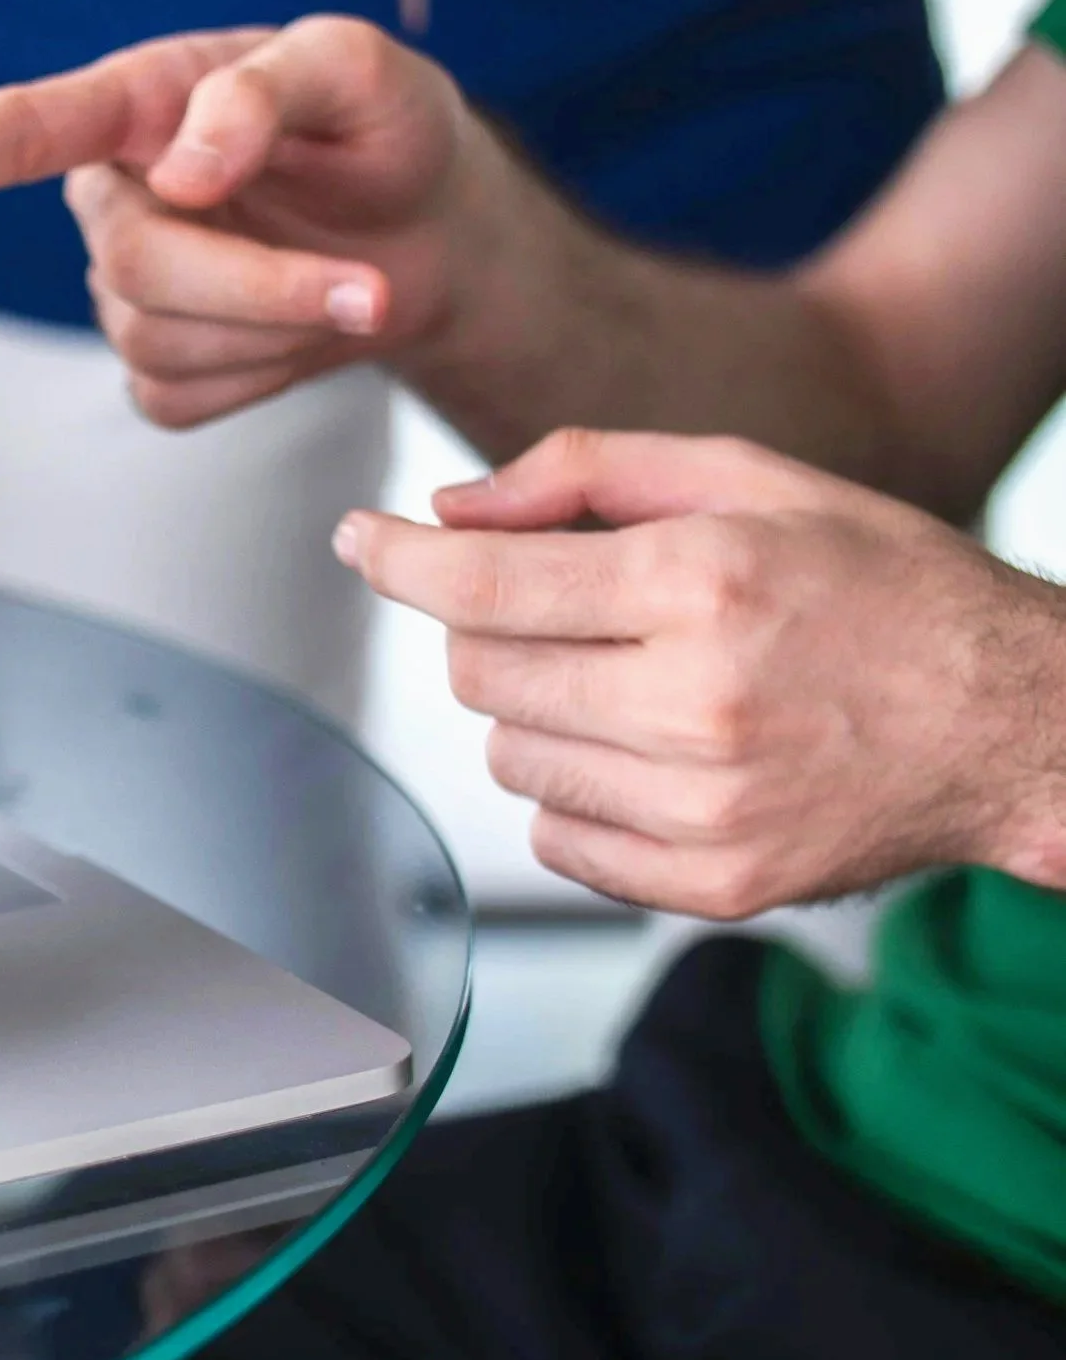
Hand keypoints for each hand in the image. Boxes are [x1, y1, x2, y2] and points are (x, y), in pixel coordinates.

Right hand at [0, 17, 513, 428]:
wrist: (434, 231)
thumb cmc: (385, 128)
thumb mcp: (359, 71)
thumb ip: (267, 91)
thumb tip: (182, 172)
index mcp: (137, 103)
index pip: (16, 132)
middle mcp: (113, 194)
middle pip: (133, 266)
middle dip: (258, 287)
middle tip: (370, 288)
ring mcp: (128, 288)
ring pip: (157, 342)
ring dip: (277, 329)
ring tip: (353, 287)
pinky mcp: (159, 367)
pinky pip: (180, 399)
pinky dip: (263, 379)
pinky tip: (298, 334)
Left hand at [335, 429, 1065, 914]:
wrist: (1017, 722)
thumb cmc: (883, 587)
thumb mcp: (749, 478)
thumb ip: (584, 472)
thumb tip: (448, 512)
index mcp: (702, 584)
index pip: (482, 585)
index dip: (397, 560)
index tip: (359, 540)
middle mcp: (697, 703)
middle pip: (480, 672)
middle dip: (493, 628)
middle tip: (570, 609)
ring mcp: (705, 809)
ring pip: (508, 757)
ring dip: (537, 711)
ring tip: (635, 681)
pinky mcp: (714, 886)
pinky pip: (557, 840)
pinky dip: (575, 794)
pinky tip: (651, 752)